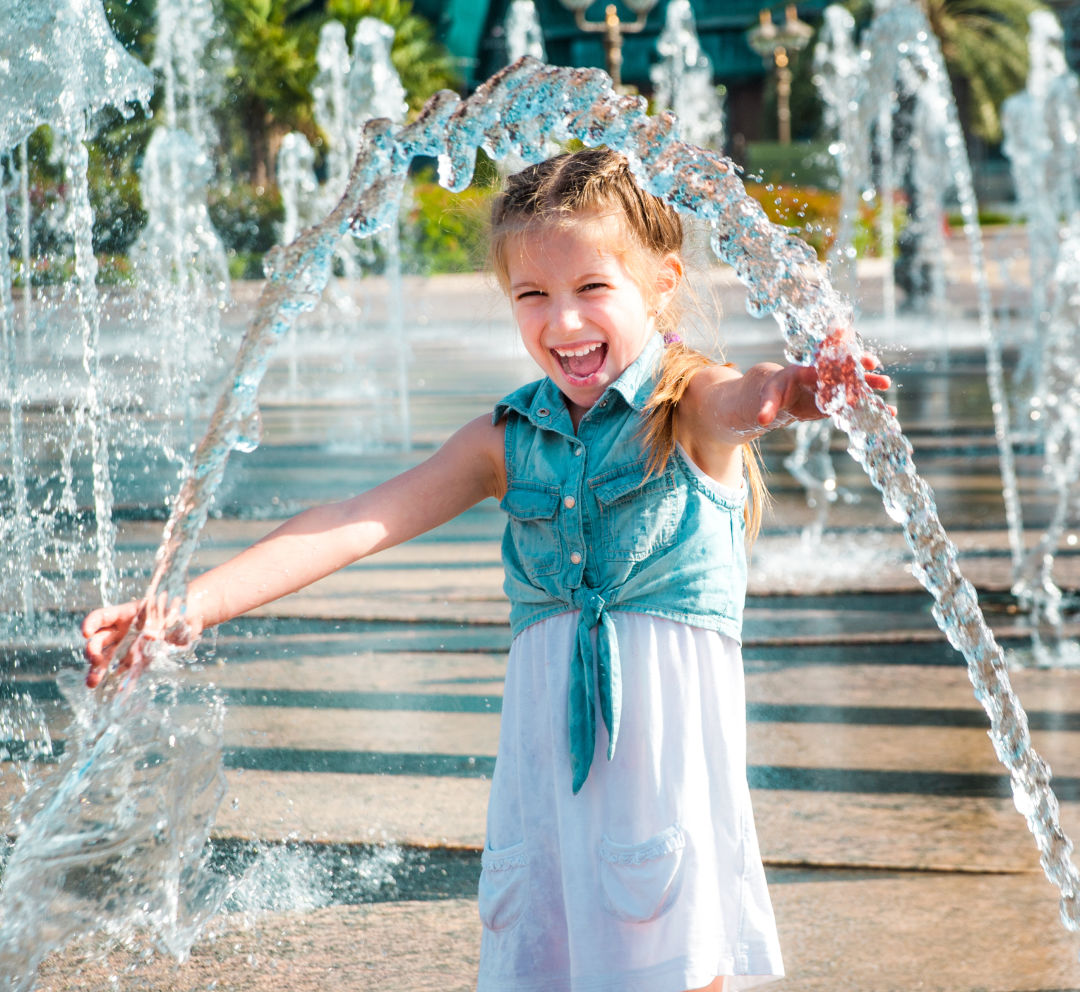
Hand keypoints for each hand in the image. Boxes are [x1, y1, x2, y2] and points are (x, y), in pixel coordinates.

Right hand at [83, 594, 199, 688]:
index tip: (86, 633)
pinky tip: (117, 690)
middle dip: (92, 651)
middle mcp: (123, 630)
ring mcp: (129, 646)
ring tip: (91, 683)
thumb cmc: (177, 607)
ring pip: (107, 658)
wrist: (190, 616)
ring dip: (97, 670)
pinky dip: (123, 680)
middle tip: (94, 661)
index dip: (91, 623)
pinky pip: (128, 671)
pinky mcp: (140, 660)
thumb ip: (161, 621)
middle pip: (100, 640)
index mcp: (126, 614)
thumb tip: (152, 637)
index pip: (102, 617)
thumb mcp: (169, 609)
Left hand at [757, 337, 891, 427]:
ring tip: (886, 385)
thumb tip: (762, 420)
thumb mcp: (768, 397)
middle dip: (862, 372)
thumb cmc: (772, 391)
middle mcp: (823, 377)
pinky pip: (853, 405)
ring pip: (853, 386)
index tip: (857, 363)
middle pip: (846, 372)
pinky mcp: (834, 404)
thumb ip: (767, 407)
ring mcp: (831, 390)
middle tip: (877, 371)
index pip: (827, 365)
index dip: (842, 364)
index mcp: (808, 370)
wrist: (777, 396)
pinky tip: (887, 412)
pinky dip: (868, 407)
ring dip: (869, 385)